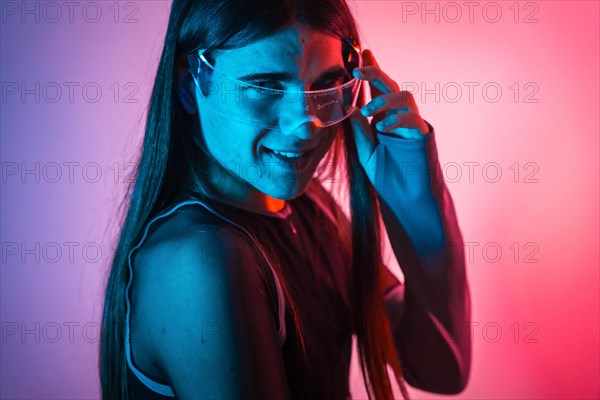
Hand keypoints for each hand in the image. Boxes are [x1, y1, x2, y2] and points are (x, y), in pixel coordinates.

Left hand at [349, 49, 430, 182]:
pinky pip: (412, 118)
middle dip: (375, 74)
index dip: (372, 70)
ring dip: (384, 98)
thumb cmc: (386, 175)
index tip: (362, 54)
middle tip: (357, 71)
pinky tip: (382, 127)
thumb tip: (350, 109)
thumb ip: (359, 131)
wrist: (406, 197)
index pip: (378, 89)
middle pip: (391, 85)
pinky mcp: (421, 135)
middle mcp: (398, 116)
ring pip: (404, 96)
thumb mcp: (366, 151)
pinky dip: (396, 119)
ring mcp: (411, 124)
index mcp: (384, 117)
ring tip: (367, 110)